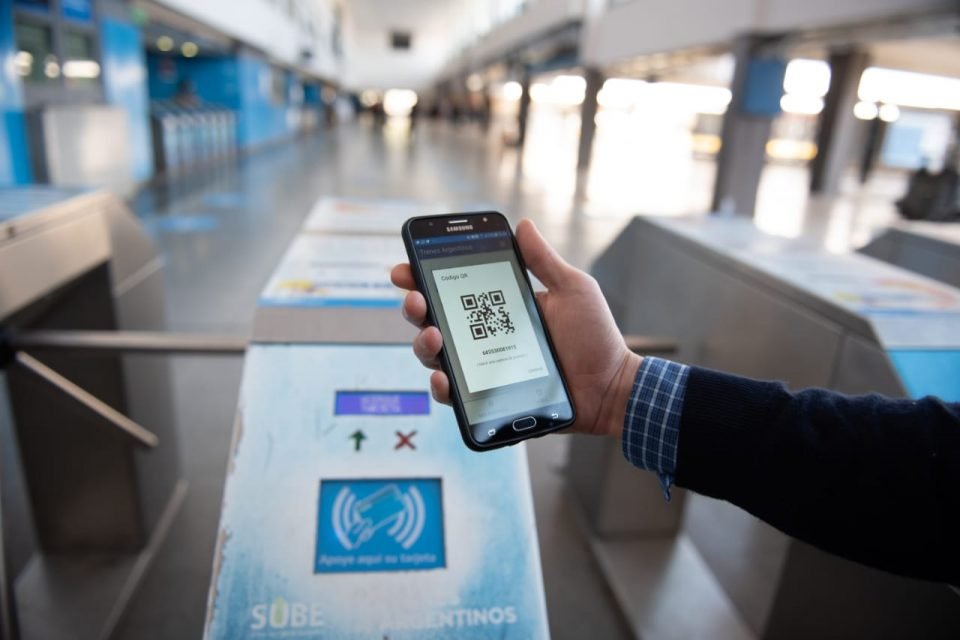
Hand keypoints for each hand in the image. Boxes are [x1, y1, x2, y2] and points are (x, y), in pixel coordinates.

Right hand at [390, 219, 640, 438]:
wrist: (610, 386)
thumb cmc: (595, 337)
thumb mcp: (572, 289)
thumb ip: (543, 261)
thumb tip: (522, 225)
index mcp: (499, 307)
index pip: (452, 290)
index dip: (422, 278)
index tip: (405, 269)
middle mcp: (485, 336)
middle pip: (433, 321)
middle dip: (415, 307)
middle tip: (416, 300)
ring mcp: (484, 368)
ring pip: (436, 356)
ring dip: (423, 344)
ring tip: (434, 337)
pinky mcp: (488, 398)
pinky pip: (455, 395)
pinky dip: (442, 388)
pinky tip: (443, 379)